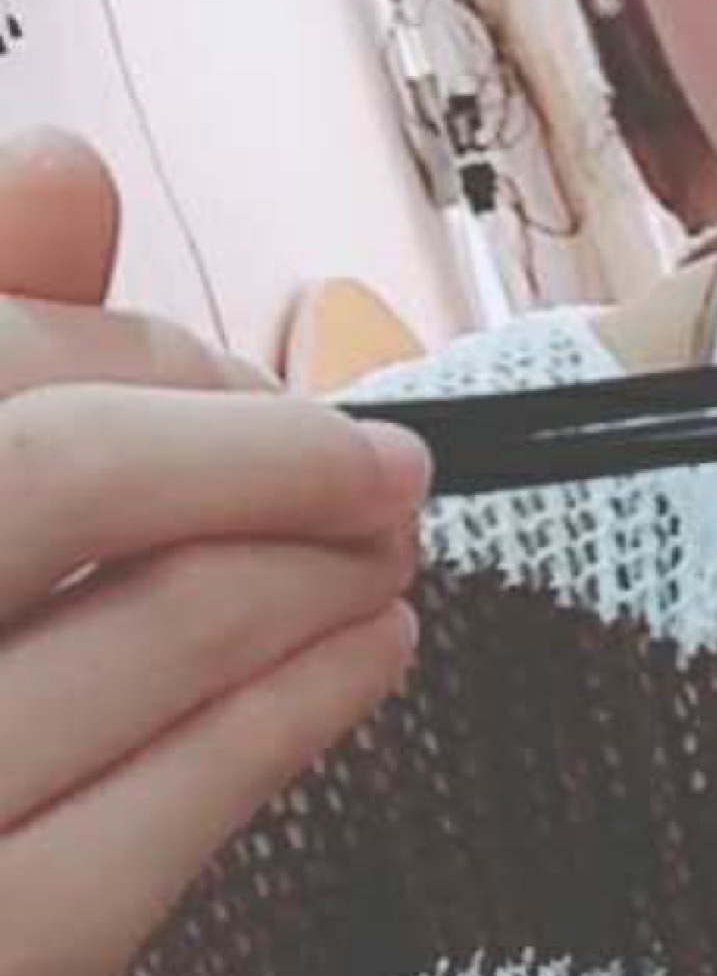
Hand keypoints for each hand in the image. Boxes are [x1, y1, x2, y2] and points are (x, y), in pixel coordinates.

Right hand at [0, 128, 429, 975]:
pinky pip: (173, 811)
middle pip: (61, 466)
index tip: (253, 381)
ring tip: (397, 546)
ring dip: (326, 563)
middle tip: (386, 464)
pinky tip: (374, 652)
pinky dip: (307, 705)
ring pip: (155, 627)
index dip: (148, 354)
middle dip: (262, 448)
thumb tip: (71, 164)